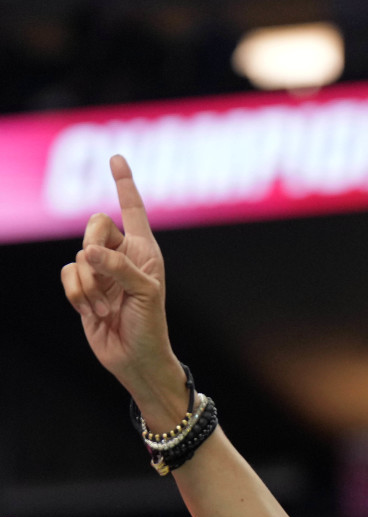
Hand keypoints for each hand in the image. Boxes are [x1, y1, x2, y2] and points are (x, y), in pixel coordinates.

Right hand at [60, 155, 186, 420]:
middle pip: (94, 224)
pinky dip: (77, 294)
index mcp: (144, 249)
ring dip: (90, 286)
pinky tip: (92, 312)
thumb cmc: (151, 326)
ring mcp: (100, 272)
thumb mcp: (145, 293)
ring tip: (107, 308)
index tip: (115, 157)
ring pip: (77, 255)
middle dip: (95, 249)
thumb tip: (86, 251)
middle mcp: (121, 255)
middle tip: (105, 273)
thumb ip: (118, 266)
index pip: (133, 209)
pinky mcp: (82, 288)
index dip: (123, 183)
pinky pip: (67, 274)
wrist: (135, 358)